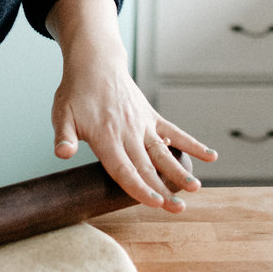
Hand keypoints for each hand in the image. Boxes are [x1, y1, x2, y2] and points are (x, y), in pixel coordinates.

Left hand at [47, 0, 216, 212]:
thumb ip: (64, 136)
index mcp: (105, 136)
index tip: (155, 203)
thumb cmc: (76, 91)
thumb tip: (62, 153)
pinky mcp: (151, 117)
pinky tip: (210, 156)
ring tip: (195, 188)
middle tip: (179, 209)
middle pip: (147, 167)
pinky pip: (175, 132)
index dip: (139, 188)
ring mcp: (142, 124)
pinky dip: (192, 144)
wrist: (96, 62)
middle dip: (163, 189)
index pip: (123, 169)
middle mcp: (127, 132)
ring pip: (164, 153)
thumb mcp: (62, 113)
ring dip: (179, 171)